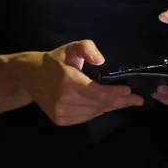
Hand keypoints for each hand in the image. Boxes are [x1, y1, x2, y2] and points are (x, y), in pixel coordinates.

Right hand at [27, 40, 142, 125]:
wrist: (31, 76)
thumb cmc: (55, 61)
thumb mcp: (71, 48)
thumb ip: (87, 48)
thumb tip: (100, 60)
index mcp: (69, 82)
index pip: (99, 93)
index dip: (116, 93)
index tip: (130, 91)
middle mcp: (65, 101)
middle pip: (99, 105)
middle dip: (119, 101)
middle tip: (135, 99)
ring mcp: (62, 113)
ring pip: (94, 113)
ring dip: (109, 107)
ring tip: (122, 101)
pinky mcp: (60, 120)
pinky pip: (85, 117)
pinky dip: (96, 112)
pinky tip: (104, 105)